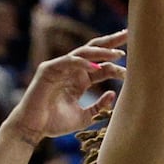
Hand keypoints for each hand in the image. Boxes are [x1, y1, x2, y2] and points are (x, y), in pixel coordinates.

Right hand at [5, 34, 126, 144]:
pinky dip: (82, 62)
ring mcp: (59, 67)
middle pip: (94, 50)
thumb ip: (99, 106)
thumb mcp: (84, 117)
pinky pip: (68, 61)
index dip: (115, 63)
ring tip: (117, 54)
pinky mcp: (48, 70)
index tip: (131, 66)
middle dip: (111, 42)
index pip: (101, 65)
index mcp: (79, 79)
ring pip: (83, 53)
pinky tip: (96, 66)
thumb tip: (113, 95)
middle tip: (128, 33)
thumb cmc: (54, 123)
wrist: (32, 129)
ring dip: (101, 52)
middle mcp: (71, 70)